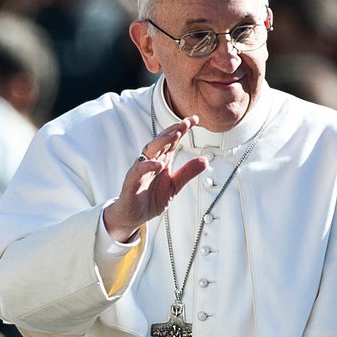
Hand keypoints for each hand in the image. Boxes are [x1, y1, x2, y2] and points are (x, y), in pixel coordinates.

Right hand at [102, 119, 208, 243]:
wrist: (132, 216)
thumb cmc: (150, 199)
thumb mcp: (174, 186)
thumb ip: (187, 173)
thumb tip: (204, 160)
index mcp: (161, 161)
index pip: (172, 141)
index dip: (182, 129)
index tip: (194, 120)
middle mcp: (150, 162)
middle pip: (161, 141)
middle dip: (173, 131)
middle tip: (185, 123)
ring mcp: (140, 170)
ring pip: (149, 151)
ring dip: (161, 142)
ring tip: (174, 135)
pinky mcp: (132, 182)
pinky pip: (139, 171)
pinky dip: (148, 166)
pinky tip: (159, 164)